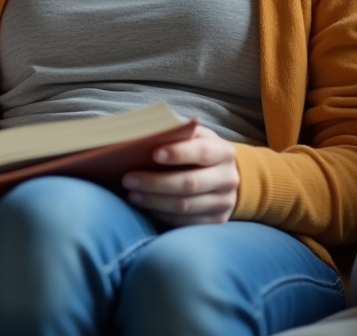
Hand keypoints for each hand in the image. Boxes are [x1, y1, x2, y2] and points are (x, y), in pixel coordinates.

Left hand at [121, 125, 239, 225]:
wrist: (225, 175)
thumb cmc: (199, 150)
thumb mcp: (195, 137)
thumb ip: (177, 134)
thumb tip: (144, 137)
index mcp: (223, 152)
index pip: (202, 152)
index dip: (178, 153)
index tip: (154, 154)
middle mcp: (228, 178)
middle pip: (190, 183)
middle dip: (155, 182)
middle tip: (128, 179)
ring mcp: (224, 202)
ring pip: (185, 206)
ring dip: (154, 201)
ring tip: (132, 195)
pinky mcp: (216, 221)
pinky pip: (185, 222)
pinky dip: (162, 214)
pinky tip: (146, 206)